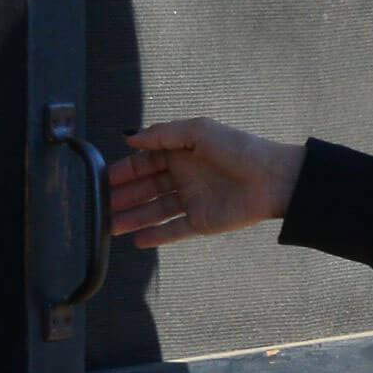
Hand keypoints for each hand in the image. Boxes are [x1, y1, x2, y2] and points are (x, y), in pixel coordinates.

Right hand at [108, 119, 305, 248]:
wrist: (273, 179)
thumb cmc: (238, 149)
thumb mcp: (198, 131)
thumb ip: (163, 134)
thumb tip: (129, 137)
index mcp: (181, 152)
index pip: (145, 161)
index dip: (124, 170)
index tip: (102, 178)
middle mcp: (184, 176)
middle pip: (146, 188)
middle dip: (123, 196)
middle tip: (99, 205)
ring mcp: (192, 200)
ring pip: (155, 211)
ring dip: (133, 217)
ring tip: (110, 226)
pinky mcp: (202, 222)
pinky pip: (174, 230)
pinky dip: (156, 236)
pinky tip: (136, 240)